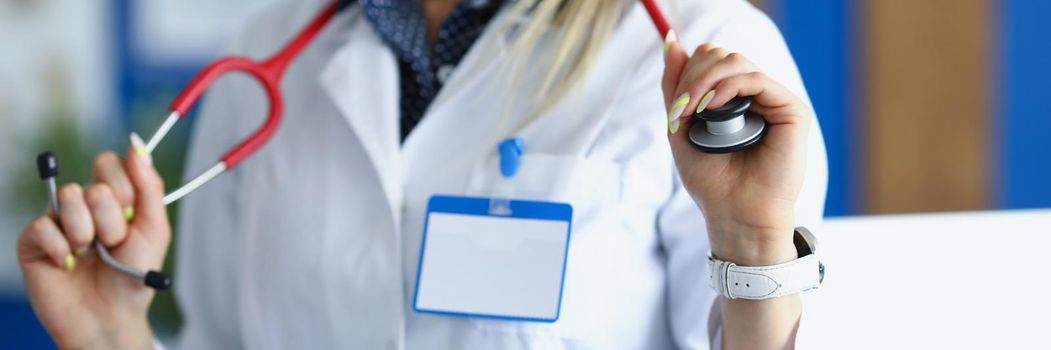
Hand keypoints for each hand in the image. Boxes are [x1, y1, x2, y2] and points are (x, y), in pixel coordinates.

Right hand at [17, 136, 168, 348]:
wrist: (109, 317)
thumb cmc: (133, 276)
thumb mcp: (155, 230)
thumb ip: (150, 187)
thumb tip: (138, 147)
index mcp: (112, 197)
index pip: (109, 163)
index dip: (124, 189)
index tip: (131, 215)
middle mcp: (83, 204)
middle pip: (93, 183)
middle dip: (112, 220)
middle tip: (112, 244)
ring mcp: (56, 219)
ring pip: (68, 197)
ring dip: (87, 233)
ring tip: (89, 254)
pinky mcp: (33, 240)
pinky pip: (43, 225)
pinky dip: (61, 248)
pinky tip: (67, 263)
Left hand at [661, 37, 810, 265]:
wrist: (736, 214)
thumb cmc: (712, 181)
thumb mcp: (681, 127)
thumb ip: (676, 87)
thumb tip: (672, 41)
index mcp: (733, 99)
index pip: (710, 61)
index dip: (687, 72)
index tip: (674, 106)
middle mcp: (756, 96)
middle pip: (722, 55)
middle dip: (694, 74)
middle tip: (681, 107)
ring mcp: (774, 101)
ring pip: (736, 62)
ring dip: (705, 80)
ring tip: (692, 109)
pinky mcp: (791, 110)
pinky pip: (757, 79)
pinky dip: (729, 87)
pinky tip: (713, 106)